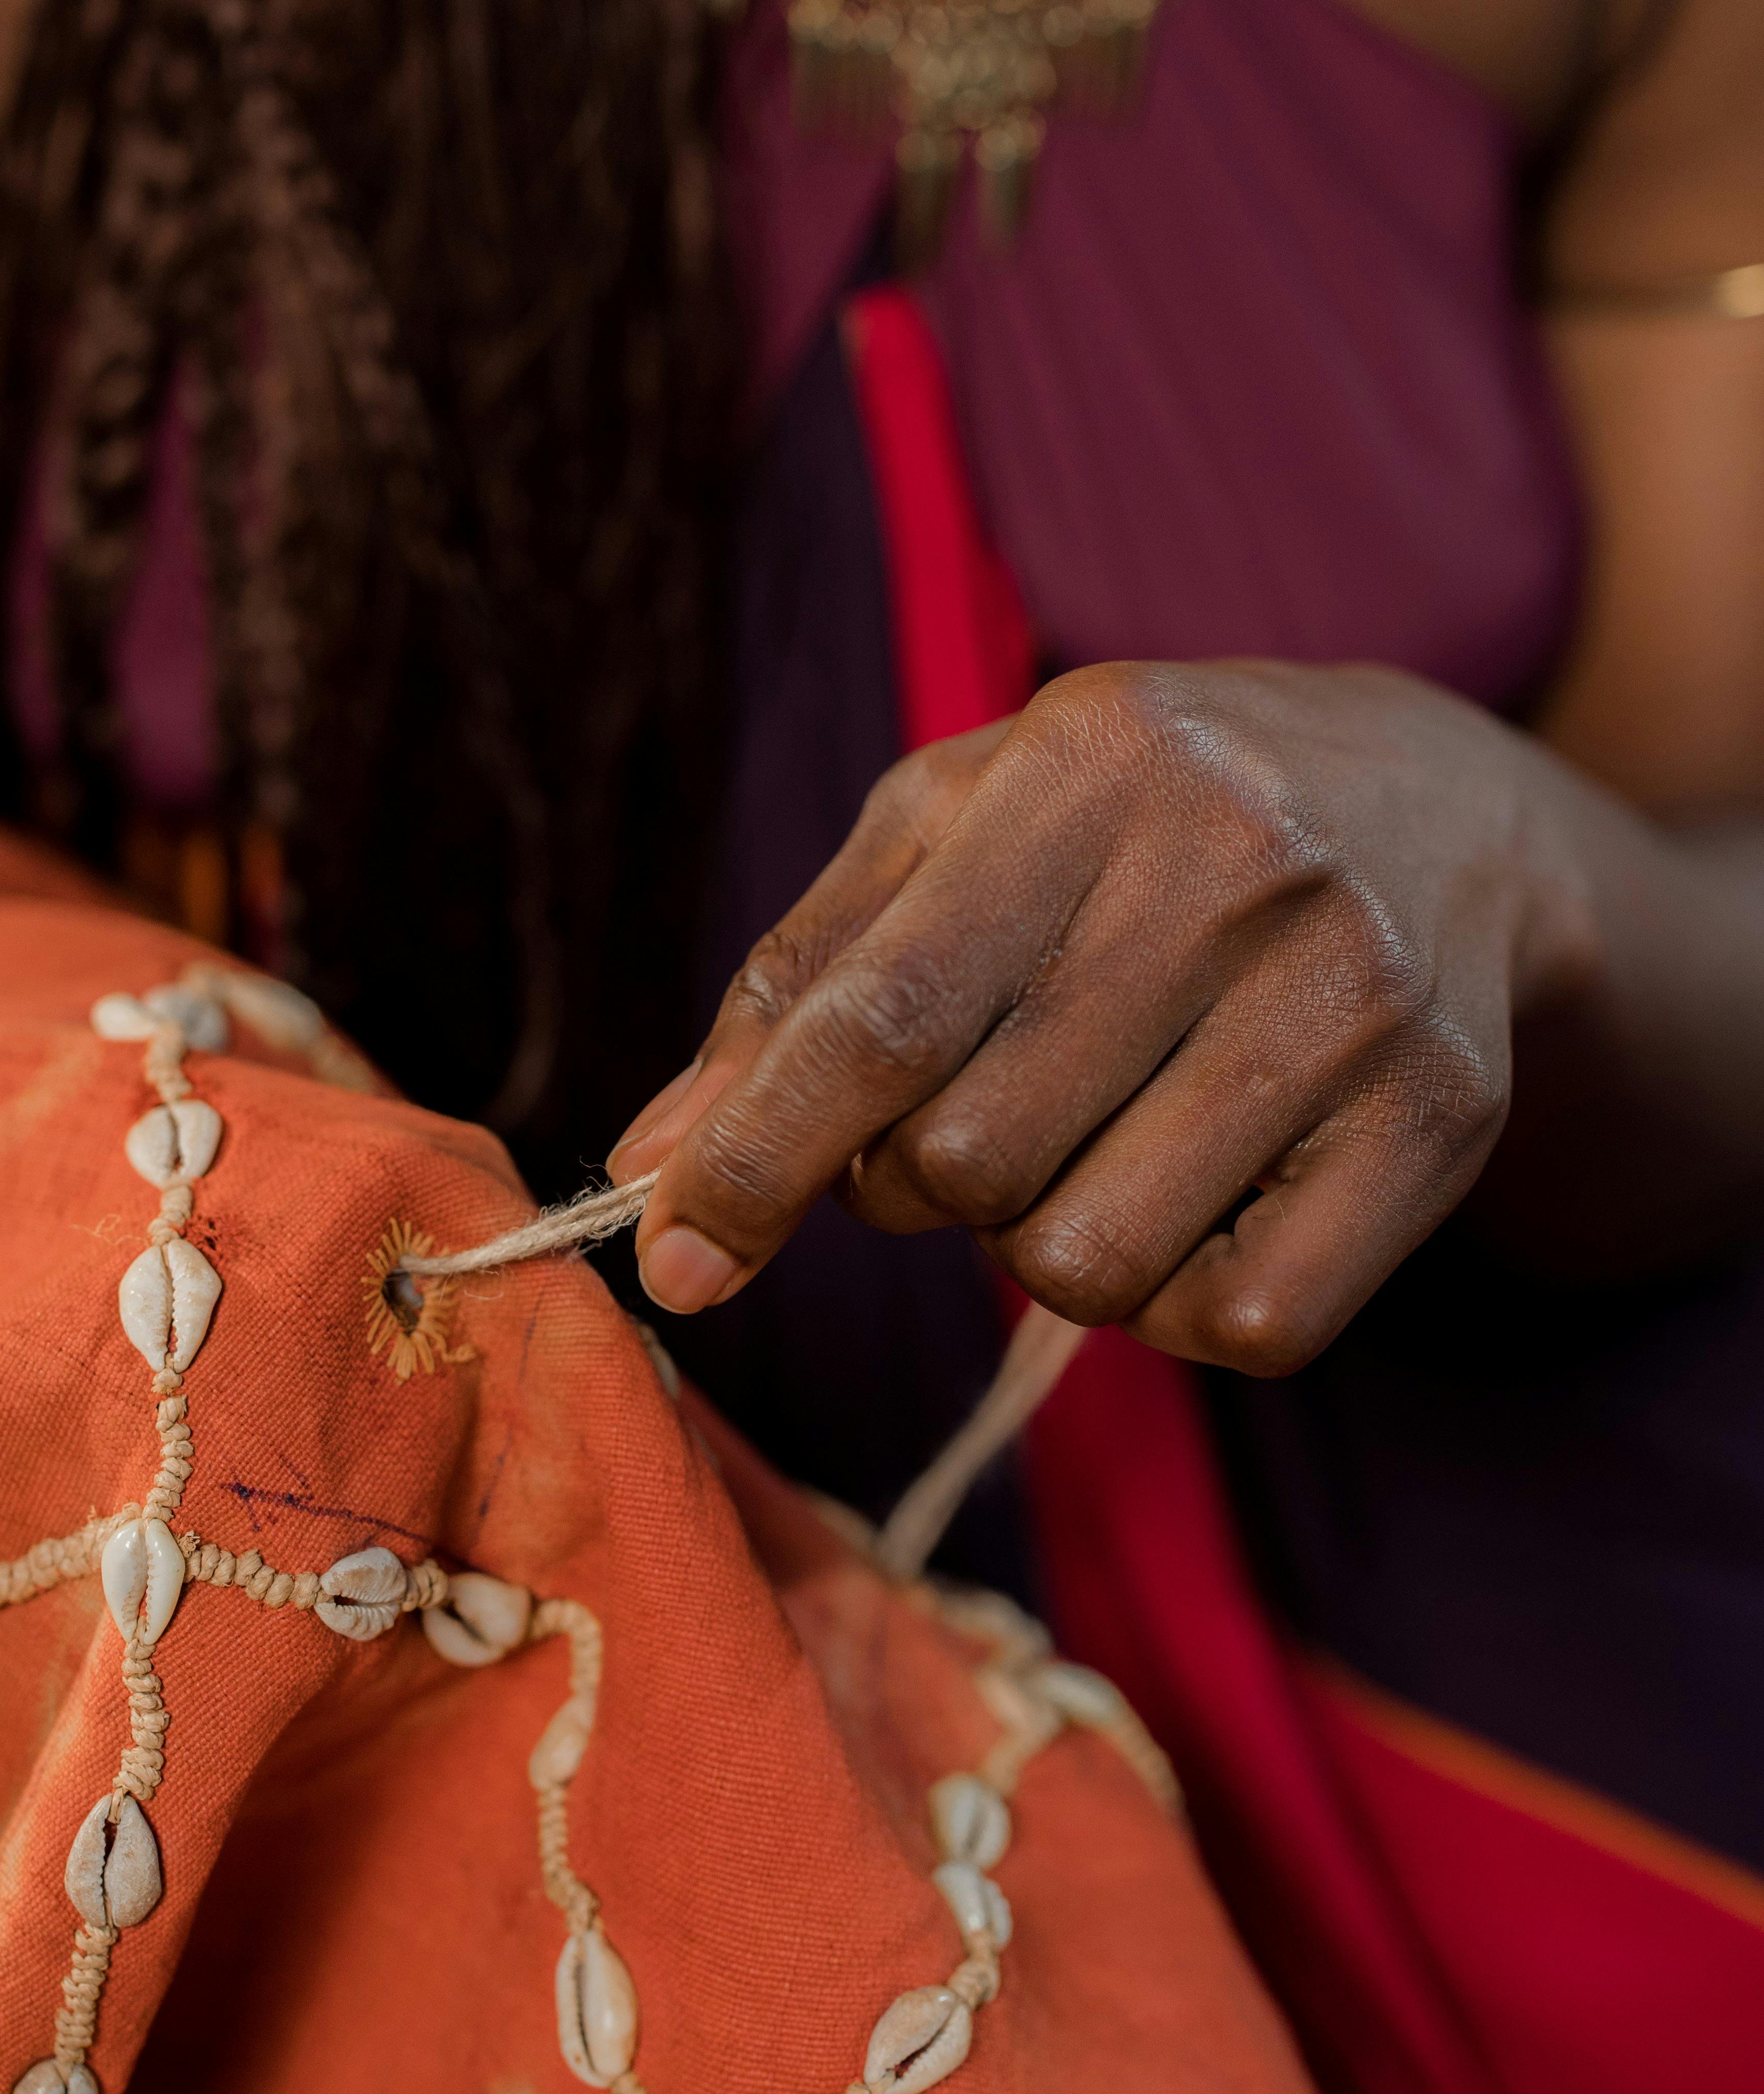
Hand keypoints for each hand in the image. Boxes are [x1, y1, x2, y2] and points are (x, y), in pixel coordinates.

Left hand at [612, 661, 1597, 1373]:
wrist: (1444, 810)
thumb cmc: (1139, 824)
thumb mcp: (954, 833)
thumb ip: (795, 984)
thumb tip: (649, 1166)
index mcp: (1092, 768)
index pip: (879, 1018)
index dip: (754, 1159)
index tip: (672, 1261)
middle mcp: (1238, 871)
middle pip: (967, 1162)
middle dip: (918, 1183)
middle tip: (975, 1112)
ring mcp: (1355, 1002)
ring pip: (1088, 1264)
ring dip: (1042, 1245)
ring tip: (1092, 1141)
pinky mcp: (1441, 1125)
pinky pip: (1238, 1324)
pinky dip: (1177, 1303)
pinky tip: (1195, 1196)